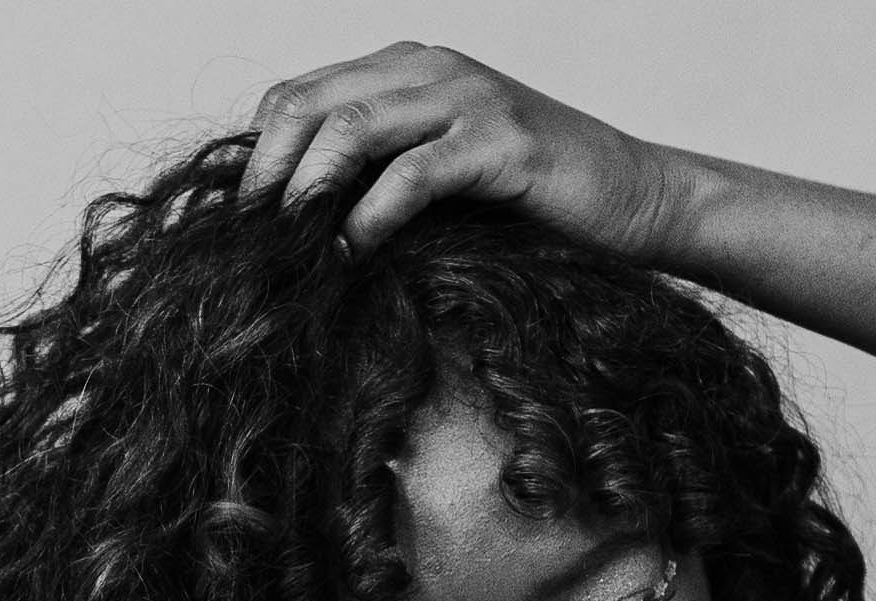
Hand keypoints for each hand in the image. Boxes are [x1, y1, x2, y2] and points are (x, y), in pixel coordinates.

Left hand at [240, 42, 701, 266]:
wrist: (634, 198)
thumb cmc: (536, 204)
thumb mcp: (443, 182)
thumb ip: (380, 180)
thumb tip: (300, 232)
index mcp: (407, 68)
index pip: (299, 94)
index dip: (259, 156)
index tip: (240, 224)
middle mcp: (430, 68)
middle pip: (311, 104)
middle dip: (268, 174)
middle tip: (248, 242)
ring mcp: (466, 98)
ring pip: (352, 127)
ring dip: (308, 192)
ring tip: (288, 250)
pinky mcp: (500, 143)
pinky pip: (412, 173)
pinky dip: (370, 217)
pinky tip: (352, 256)